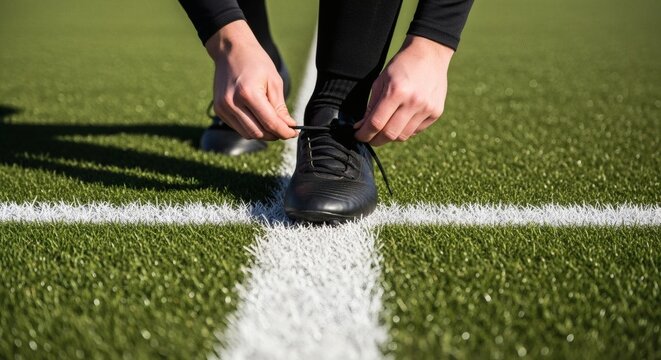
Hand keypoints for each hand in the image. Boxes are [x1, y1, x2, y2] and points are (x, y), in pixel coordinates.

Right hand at [205, 20, 296, 139]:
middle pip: (258, 132)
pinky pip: (238, 128)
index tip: (293, 133)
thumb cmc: (255, 61)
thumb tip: (288, 127)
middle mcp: (232, 103)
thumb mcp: (274, 81)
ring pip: (248, 134)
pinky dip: (251, 128)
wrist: (231, 49)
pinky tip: (258, 118)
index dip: (284, 132)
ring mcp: (223, 108)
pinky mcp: (219, 110)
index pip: (269, 123)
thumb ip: (280, 107)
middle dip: (274, 135)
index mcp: (248, 93)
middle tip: (285, 130)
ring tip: (273, 124)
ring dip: (263, 133)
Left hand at [354, 35, 453, 145]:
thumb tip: (362, 127)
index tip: (358, 135)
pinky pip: (416, 131)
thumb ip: (371, 106)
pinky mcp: (436, 112)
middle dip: (375, 140)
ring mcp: (427, 108)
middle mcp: (414, 102)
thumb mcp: (381, 81)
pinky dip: (405, 130)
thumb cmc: (401, 66)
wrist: (429, 54)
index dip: (364, 134)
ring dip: (390, 137)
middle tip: (369, 138)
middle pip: (390, 134)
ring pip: (403, 136)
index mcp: (397, 91)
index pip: (376, 123)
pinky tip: (400, 121)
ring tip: (384, 130)